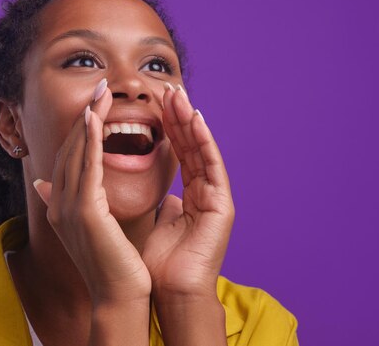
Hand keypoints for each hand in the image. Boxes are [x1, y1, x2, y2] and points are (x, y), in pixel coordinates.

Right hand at [33, 81, 150, 303]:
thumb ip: (68, 202)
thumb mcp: (86, 226)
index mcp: (60, 205)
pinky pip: (88, 166)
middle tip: (99, 87)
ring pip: (77, 152)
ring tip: (102, 92)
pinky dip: (90, 140)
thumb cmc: (112, 263)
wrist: (118, 295)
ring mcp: (68, 207)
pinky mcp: (84, 211)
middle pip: (70, 149)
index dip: (80, 129)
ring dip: (89, 119)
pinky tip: (96, 117)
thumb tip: (43, 184)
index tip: (94, 105)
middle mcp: (58, 203)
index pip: (69, 157)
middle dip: (85, 116)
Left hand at [143, 84, 234, 299]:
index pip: (179, 153)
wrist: (170, 290)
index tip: (156, 103)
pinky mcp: (222, 203)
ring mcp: (215, 197)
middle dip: (179, 117)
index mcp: (191, 195)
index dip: (169, 127)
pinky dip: (204, 140)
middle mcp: (205, 192)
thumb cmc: (159, 262)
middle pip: (191, 146)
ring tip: (179, 95)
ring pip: (202, 150)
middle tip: (168, 88)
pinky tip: (195, 118)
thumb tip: (161, 193)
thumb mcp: (157, 222)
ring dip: (190, 121)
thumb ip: (161, 202)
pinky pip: (213, 165)